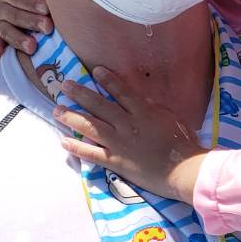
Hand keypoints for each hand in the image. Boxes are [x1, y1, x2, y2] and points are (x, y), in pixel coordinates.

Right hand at [0, 0, 50, 57]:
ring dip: (18, 38)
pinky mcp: (3, 33)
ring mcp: (1, 19)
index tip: (46, 8)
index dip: (29, 2)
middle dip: (30, 21)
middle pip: (11, 14)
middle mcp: (1, 2)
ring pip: (5, 29)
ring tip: (32, 47)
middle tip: (48, 27)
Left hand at [52, 69, 207, 202]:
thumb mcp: (171, 117)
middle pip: (99, 106)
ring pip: (91, 127)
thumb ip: (153, 107)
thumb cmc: (182, 143)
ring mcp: (119, 143)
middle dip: (80, 94)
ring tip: (57, 109)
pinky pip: (92, 154)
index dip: (107, 80)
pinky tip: (63, 141)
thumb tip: (139, 99)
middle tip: (65, 85)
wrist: (182, 170)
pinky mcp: (116, 162)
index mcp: (143, 111)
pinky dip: (76, 148)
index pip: (121, 91)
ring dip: (72, 117)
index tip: (95, 71)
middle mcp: (127, 124)